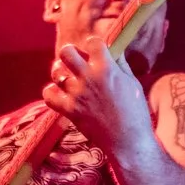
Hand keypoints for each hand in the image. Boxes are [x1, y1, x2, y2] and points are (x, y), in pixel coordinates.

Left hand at [41, 38, 153, 154]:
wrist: (128, 141)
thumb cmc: (135, 113)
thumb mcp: (133, 84)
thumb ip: (121, 65)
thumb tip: (114, 52)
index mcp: (107, 68)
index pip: (92, 42)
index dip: (93, 45)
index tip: (95, 52)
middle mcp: (89, 78)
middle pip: (66, 52)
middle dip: (69, 53)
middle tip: (74, 61)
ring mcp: (77, 94)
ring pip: (56, 72)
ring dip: (60, 72)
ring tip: (67, 77)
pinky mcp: (69, 110)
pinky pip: (48, 96)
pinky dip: (51, 93)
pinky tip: (60, 94)